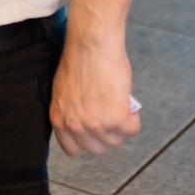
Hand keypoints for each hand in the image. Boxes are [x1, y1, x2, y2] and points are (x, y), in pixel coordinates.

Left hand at [46, 37, 139, 156]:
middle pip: (97, 149)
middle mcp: (75, 126)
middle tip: (112, 119)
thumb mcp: (66, 90)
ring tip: (122, 108)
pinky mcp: (116, 119)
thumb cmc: (79, 58)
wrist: (92, 45)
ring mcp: (96, 125)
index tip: (95, 135)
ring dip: (122, 127)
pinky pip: (132, 129)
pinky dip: (134, 119)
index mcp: (60, 118)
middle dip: (106, 136)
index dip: (87, 142)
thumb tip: (90, 116)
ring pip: (116, 141)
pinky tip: (129, 105)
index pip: (72, 149)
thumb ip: (73, 109)